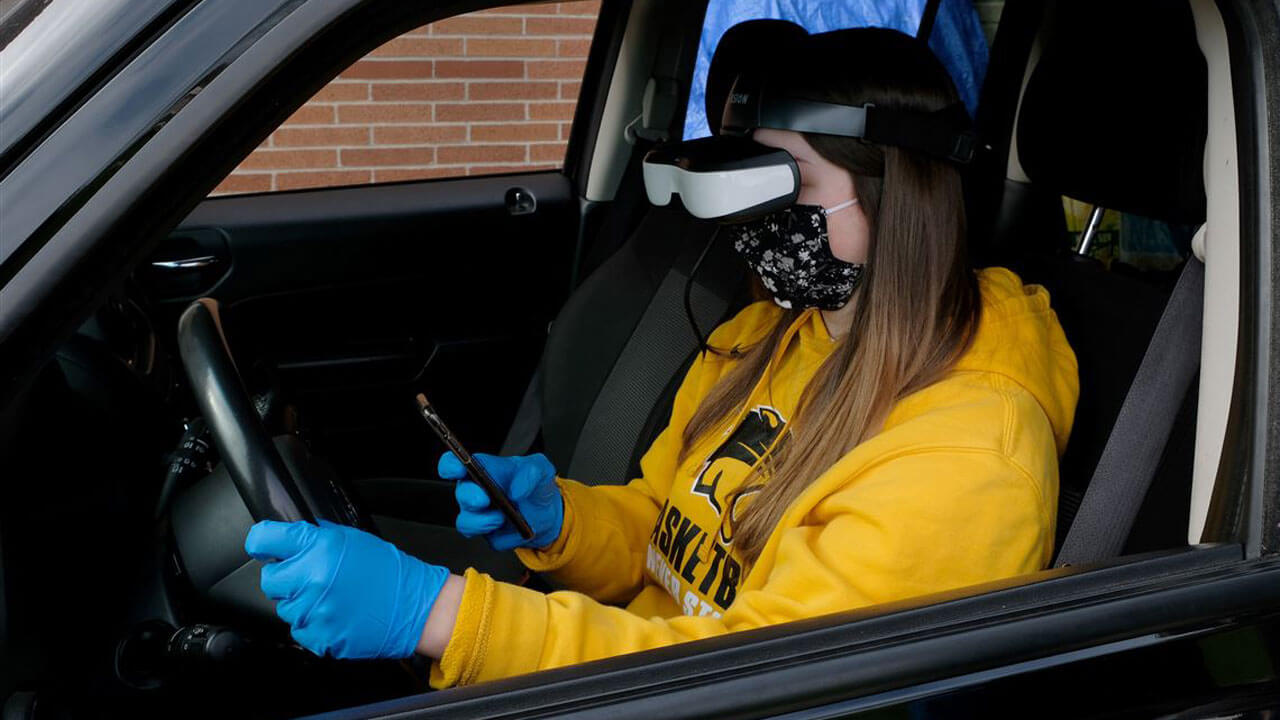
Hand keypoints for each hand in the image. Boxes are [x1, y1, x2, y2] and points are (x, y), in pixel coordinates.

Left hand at [244, 519, 448, 658]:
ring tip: (329, 597)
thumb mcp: (354, 540)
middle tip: (309, 575)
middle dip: (285, 576)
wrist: (413, 607)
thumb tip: (292, 537)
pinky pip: (298, 629)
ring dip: (300, 601)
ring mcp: (313, 611)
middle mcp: (311, 579)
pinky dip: (312, 622)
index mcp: (319, 548)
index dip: (263, 541)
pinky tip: (334, 613)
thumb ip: (318, 537)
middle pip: (269, 578)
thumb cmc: (388, 572)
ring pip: (283, 606)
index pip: (265, 539)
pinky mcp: (318, 637)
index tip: (265, 545)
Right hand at [438, 452, 562, 550]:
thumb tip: (516, 490)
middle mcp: (475, 491)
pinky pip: (486, 538)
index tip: (458, 468)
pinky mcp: (487, 534)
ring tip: (502, 518)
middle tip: (485, 499)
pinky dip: (499, 535)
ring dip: (483, 521)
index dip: (450, 466)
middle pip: (461, 493)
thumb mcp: (541, 468)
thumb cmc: (536, 485)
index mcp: (482, 469)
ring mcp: (478, 515)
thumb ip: (531, 472)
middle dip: (470, 497)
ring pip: (466, 521)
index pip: (453, 464)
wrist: (549, 513)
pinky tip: (512, 527)